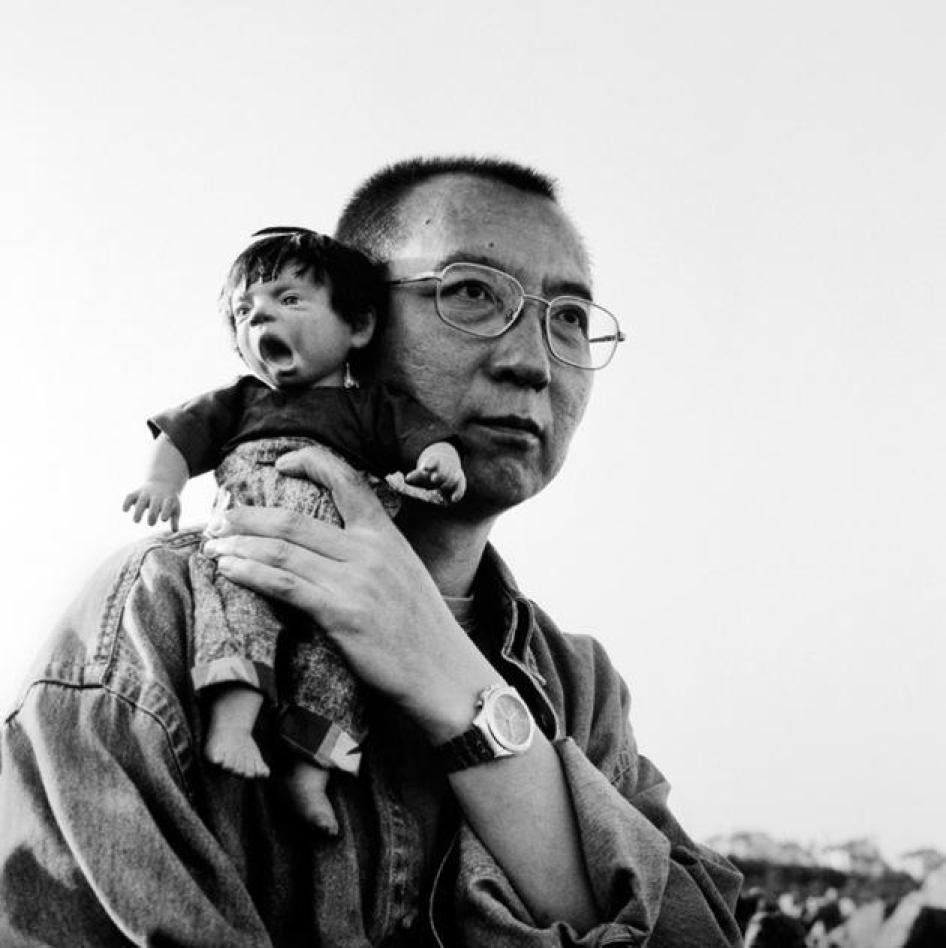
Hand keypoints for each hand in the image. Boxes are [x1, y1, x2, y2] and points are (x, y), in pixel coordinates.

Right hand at [122, 482, 181, 530]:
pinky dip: (126, 502)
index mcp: (168, 500)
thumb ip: (175, 520)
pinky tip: (125, 510)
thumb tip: (175, 531)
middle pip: (154, 505)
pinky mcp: (136, 493)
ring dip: (138, 511)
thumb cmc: (169, 501)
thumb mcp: (175, 508)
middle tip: (151, 523)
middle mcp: (156, 496)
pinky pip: (130, 496)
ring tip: (136, 521)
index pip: (167, 505)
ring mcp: (146, 494)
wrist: (162, 483)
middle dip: (152, 515)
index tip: (163, 519)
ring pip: (141, 501)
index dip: (166, 511)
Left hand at [201, 445, 496, 740]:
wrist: (443, 673)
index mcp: (386, 534)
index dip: (311, 462)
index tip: (280, 463)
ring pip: (282, 551)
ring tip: (212, 544)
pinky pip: (284, 584)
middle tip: (219, 519)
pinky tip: (228, 569)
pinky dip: (250, 572)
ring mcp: (356, 581)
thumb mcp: (404, 573)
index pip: (347, 480)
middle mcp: (370, 550)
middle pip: (295, 521)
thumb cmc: (421, 630)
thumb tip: (324, 547)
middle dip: (248, 517)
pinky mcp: (342, 613)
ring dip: (239, 545)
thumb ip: (369, 553)